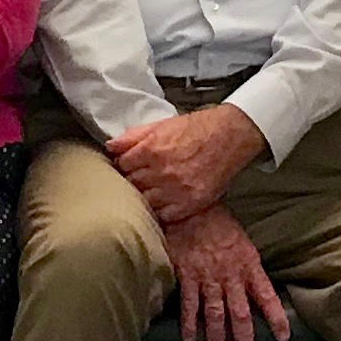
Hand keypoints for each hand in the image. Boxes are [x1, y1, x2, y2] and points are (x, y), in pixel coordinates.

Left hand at [107, 105, 267, 226]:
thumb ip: (133, 136)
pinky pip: (164, 215)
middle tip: (142, 178)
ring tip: (155, 189)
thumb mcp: (161, 125)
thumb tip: (111, 146)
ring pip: (146, 201)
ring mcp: (176, 189)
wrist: (229, 137)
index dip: (125, 166)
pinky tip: (167, 200)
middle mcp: (161, 171)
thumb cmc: (197, 129)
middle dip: (134, 181)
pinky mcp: (189, 203)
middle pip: (132, 185)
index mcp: (151, 150)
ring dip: (147, 196)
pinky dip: (162, 209)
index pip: (122, 166)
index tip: (130, 167)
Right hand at [161, 206, 293, 340]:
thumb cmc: (218, 222)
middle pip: (240, 315)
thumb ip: (248, 268)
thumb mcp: (243, 242)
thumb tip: (255, 289)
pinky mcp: (187, 276)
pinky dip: (190, 325)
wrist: (191, 207)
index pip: (267, 296)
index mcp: (249, 266)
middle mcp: (230, 276)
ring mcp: (207, 278)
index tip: (283, 337)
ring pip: (215, 316)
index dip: (276, 318)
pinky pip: (189, 305)